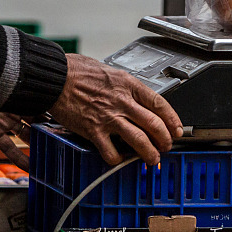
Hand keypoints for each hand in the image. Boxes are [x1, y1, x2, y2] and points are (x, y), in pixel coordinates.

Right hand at [48, 53, 182, 165]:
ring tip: (152, 160)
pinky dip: (118, 159)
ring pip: (139, 140)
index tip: (177, 128)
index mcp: (128, 84)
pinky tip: (119, 159)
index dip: (172, 119)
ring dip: (149, 153)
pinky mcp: (93, 130)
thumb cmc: (77, 71)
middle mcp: (122, 101)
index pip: (159, 103)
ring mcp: (109, 117)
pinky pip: (111, 151)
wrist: (55, 77)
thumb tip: (134, 97)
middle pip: (154, 124)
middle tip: (166, 146)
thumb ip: (124, 85)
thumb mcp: (109, 71)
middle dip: (165, 139)